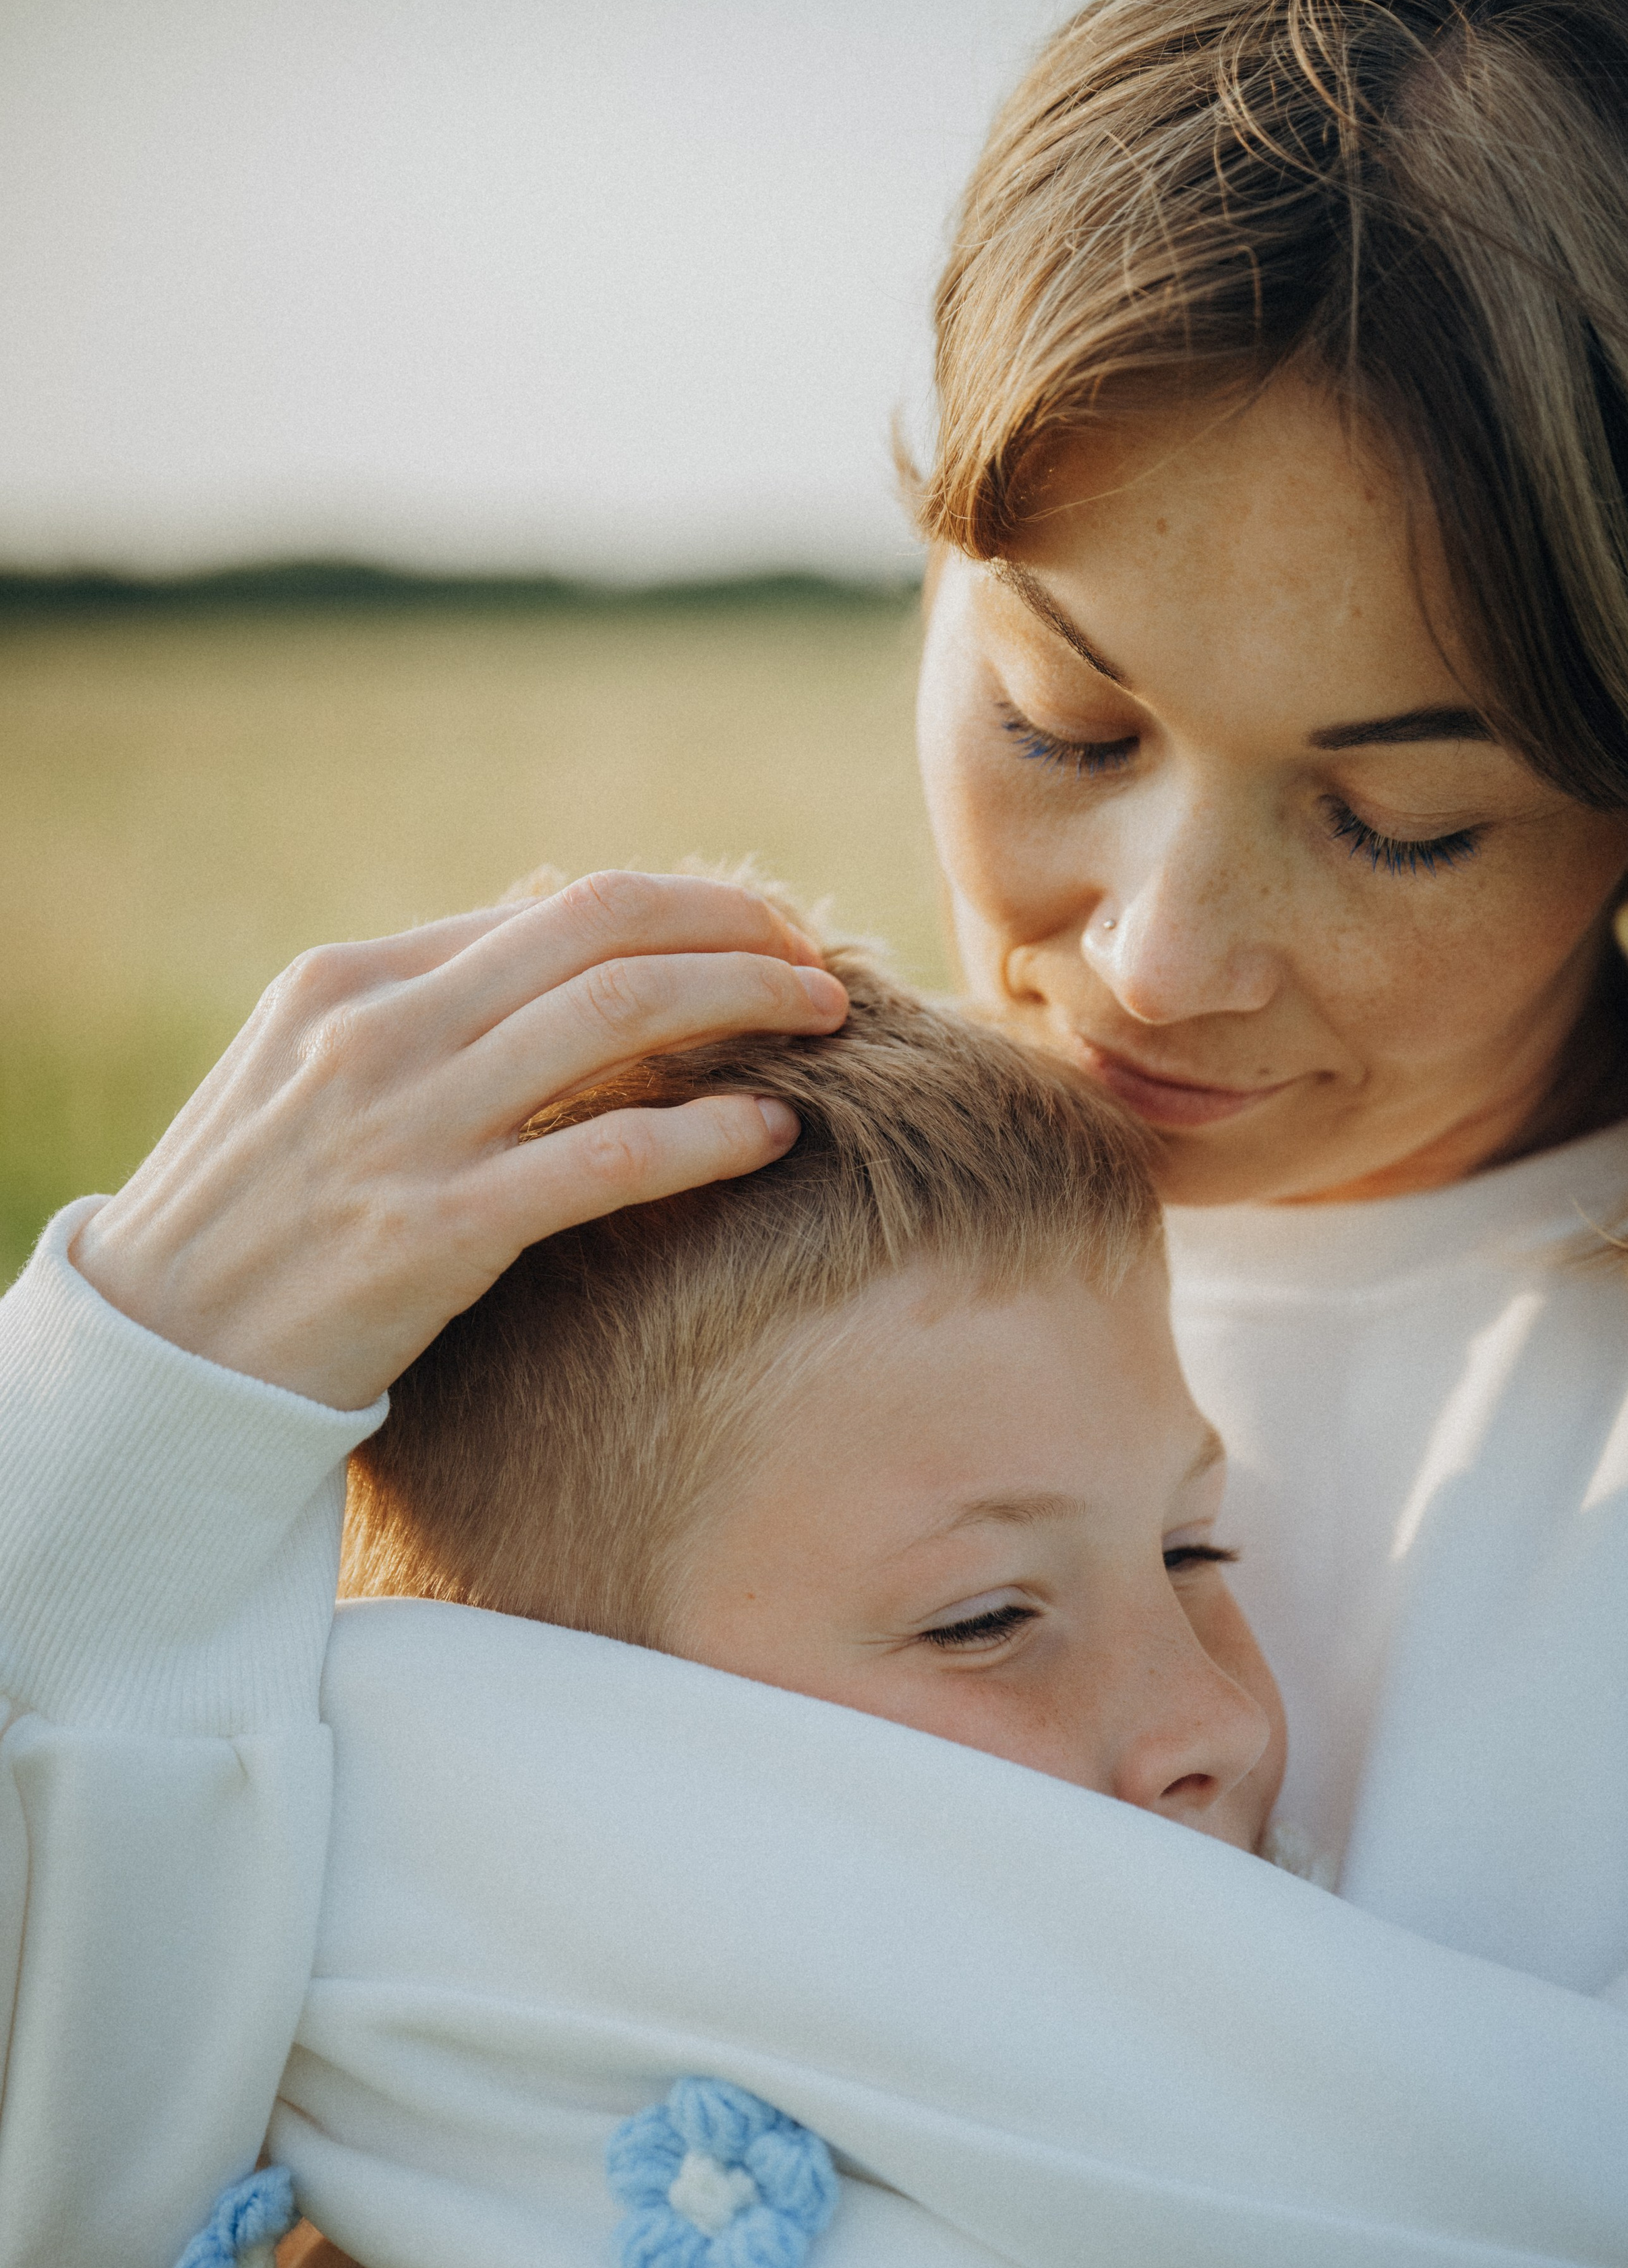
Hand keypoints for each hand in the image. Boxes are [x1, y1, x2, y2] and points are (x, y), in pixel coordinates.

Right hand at [71, 871, 847, 1408]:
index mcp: (351, 980)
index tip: (754, 935)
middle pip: (604, 928)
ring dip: (748, 1001)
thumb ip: (426, 1015)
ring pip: (622, 1015)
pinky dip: (711, 1132)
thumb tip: (559, 954)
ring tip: (825, 1017)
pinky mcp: (438, 1230)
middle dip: (734, 928)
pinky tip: (773, 1131)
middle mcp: (381, 1030)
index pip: (556, 910)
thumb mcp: (307, 1077)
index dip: (680, 910)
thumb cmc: (251, 1221)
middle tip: (816, 960)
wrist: (162, 1358)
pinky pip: (611, 1157)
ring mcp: (408, 1125)